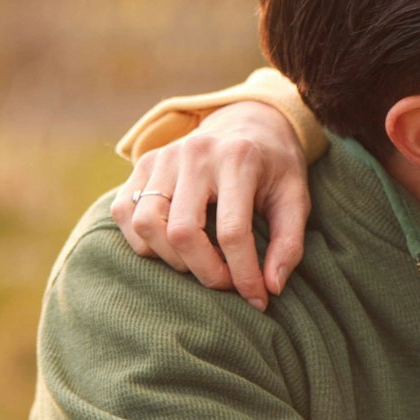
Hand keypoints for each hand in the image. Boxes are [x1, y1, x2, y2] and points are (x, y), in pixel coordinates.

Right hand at [110, 101, 310, 309]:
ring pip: (146, 224)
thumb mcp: (296, 198)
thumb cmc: (274, 167)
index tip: (257, 298)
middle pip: (183, 232)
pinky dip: (144, 242)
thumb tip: (271, 288)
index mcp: (238, 158)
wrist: (248, 121)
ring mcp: (163, 156)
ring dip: (171, 259)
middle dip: (205, 272)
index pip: (232, 232)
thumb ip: (289, 243)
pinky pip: (123, 213)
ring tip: (200, 263)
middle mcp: (195, 153)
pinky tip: (173, 246)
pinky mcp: (141, 164)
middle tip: (227, 283)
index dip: (244, 274)